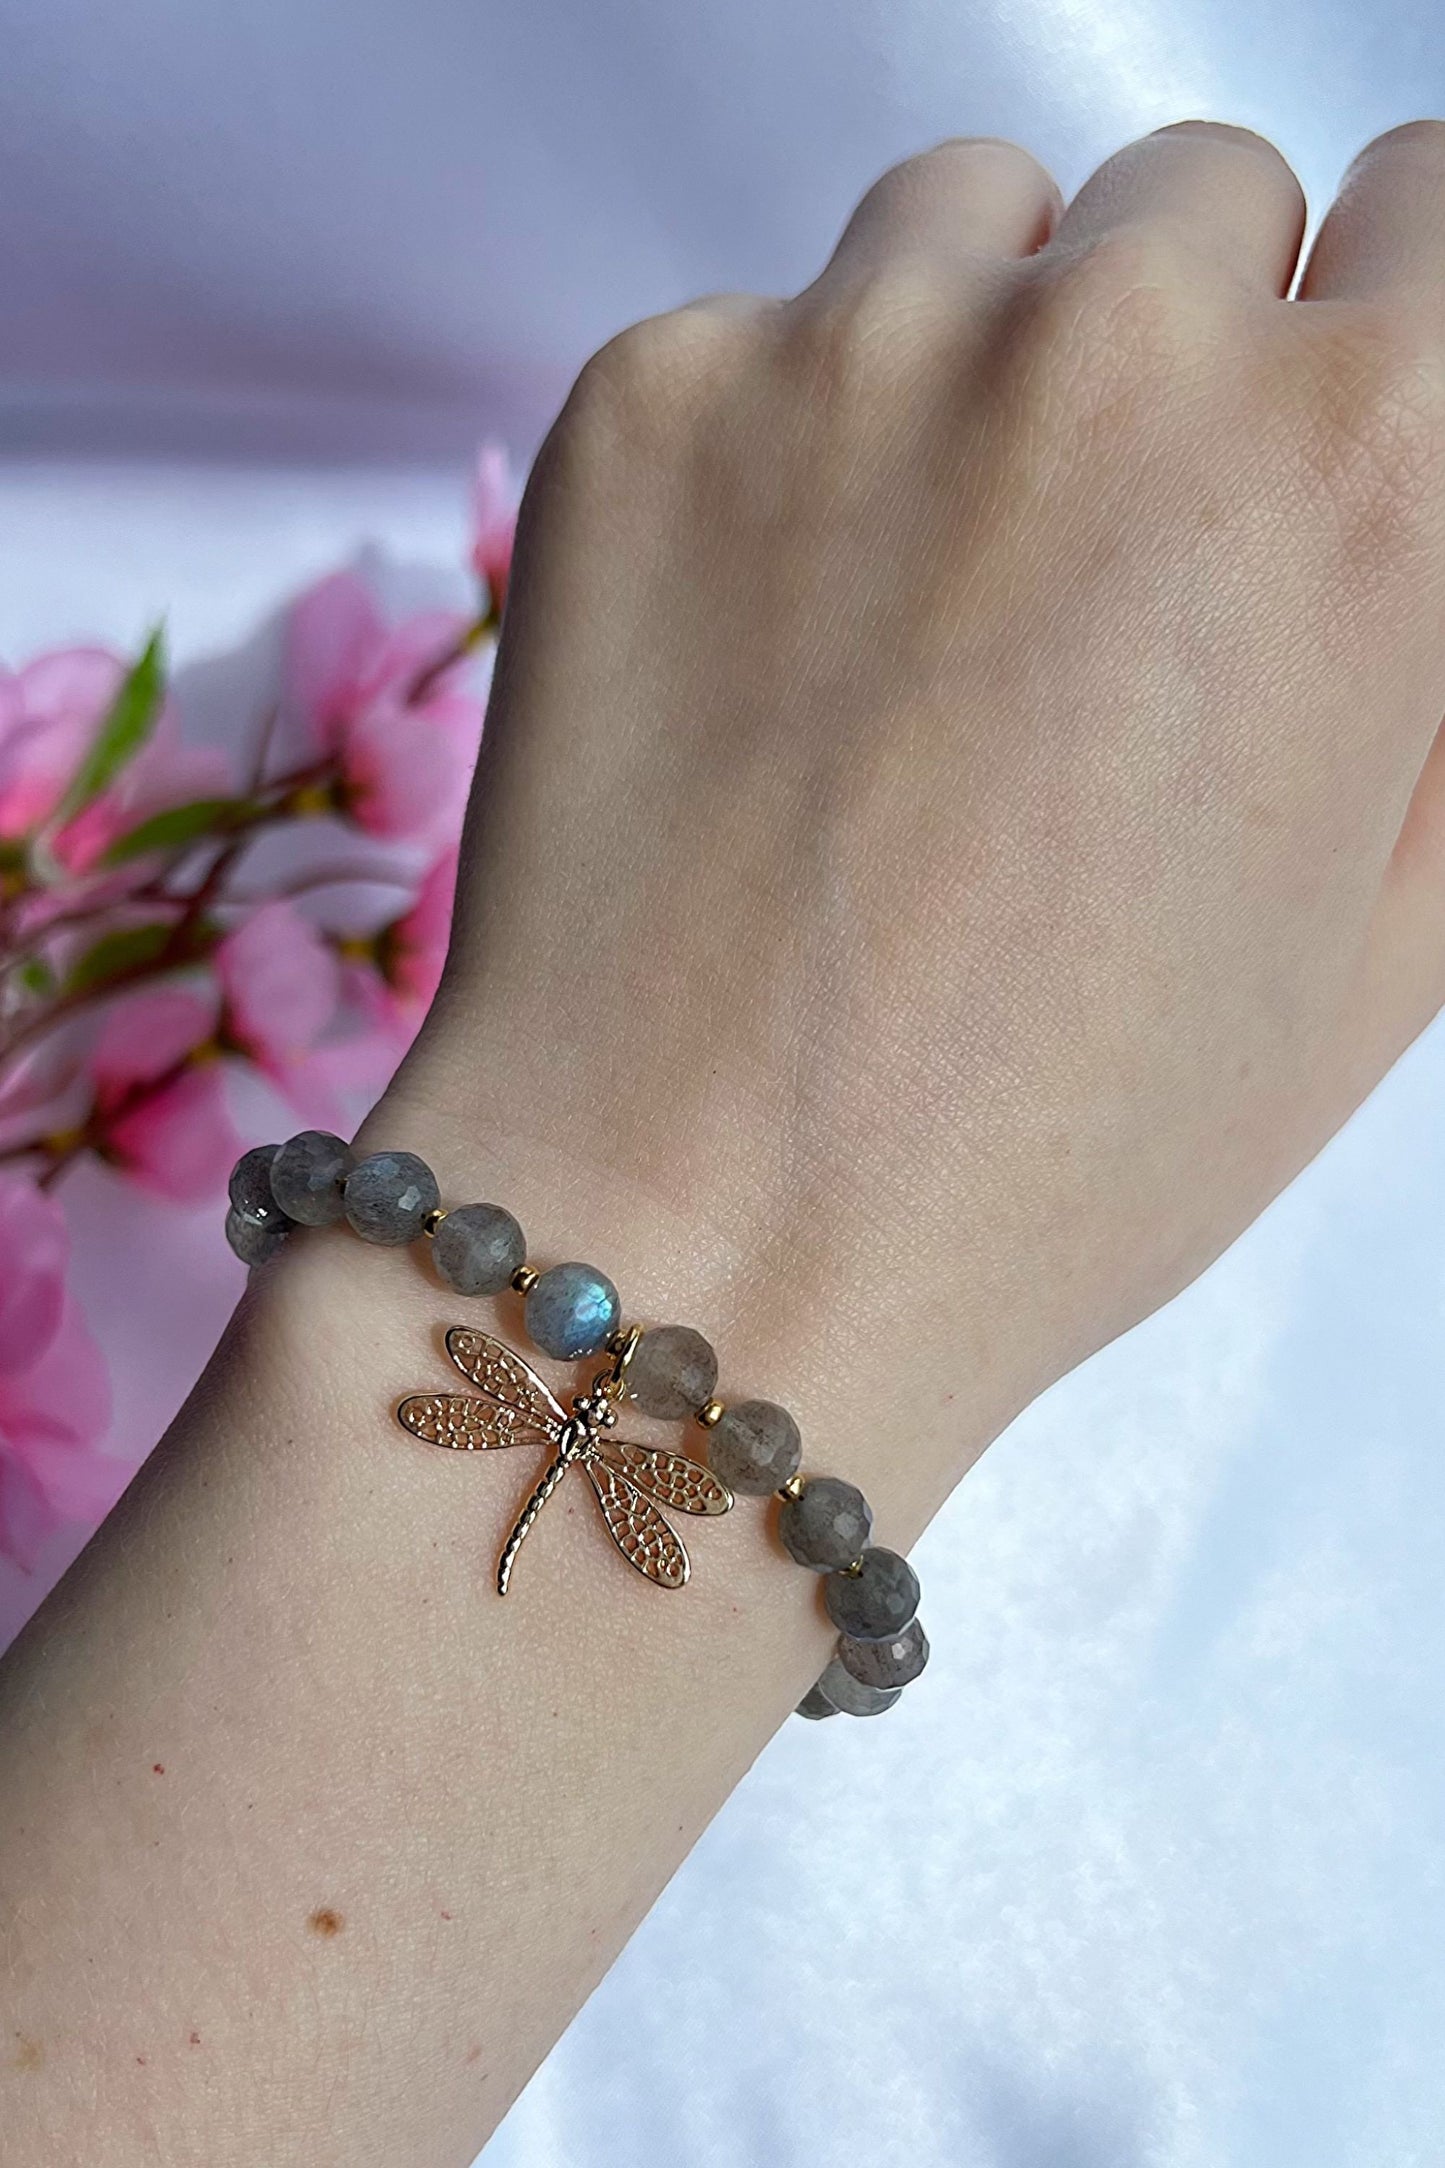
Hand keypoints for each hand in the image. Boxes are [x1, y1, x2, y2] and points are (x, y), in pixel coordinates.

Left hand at [392, 119, 1444, 1502]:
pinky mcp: (651, 397)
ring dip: (980, 357)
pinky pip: (759, 343)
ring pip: (973, 226)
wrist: (709, 1236)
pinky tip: (760, 660)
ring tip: (922, 603)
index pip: (1430, 208)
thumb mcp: (1391, 941)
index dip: (1364, 340)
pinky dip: (777, 456)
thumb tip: (1404, 505)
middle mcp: (1125, 347)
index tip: (1295, 437)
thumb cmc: (1057, 1145)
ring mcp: (862, 349)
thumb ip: (1435, 655)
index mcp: (1366, 466)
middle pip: (1200, 202)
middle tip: (1095, 577)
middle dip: (1178, 349)